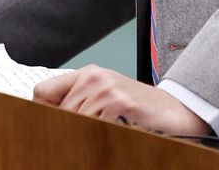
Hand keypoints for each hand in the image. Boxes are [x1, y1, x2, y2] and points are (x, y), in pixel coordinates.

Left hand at [33, 66, 211, 135]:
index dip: (41, 114)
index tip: (44, 131)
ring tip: (102, 136)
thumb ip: (81, 105)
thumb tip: (50, 121)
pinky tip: (114, 135)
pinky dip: (99, 136)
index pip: (43, 93)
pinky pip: (93, 126)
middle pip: (57, 111)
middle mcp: (92, 77)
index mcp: (86, 75)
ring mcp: (105, 88)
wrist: (177, 110)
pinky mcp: (118, 101)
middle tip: (75, 143)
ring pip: (74, 120)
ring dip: (83, 136)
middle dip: (64, 130)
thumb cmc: (141, 110)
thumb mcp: (106, 99)